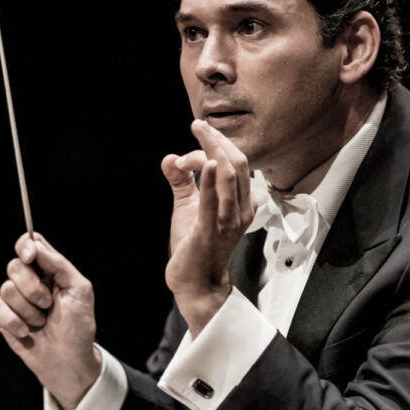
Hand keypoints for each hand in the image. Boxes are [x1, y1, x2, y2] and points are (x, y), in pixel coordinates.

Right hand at [0, 233, 100, 409]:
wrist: (67, 358)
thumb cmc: (78, 325)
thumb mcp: (79, 289)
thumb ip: (59, 264)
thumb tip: (35, 244)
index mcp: (49, 270)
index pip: (30, 244)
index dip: (25, 246)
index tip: (30, 256)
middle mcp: (29, 281)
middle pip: (14, 266)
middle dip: (32, 287)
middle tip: (48, 304)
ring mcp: (15, 299)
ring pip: (6, 288)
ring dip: (28, 309)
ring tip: (42, 320)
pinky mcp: (2, 317)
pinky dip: (13, 321)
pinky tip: (27, 331)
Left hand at [160, 119, 255, 334]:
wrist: (196, 284)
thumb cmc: (195, 247)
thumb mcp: (188, 208)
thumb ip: (181, 183)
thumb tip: (168, 158)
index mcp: (241, 202)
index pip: (234, 164)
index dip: (213, 149)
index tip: (187, 152)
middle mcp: (241, 209)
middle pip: (237, 163)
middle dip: (217, 139)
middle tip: (197, 125)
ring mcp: (229, 220)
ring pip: (230, 175)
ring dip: (213, 149)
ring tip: (198, 131)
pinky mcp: (212, 231)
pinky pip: (215, 202)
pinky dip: (211, 180)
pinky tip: (205, 163)